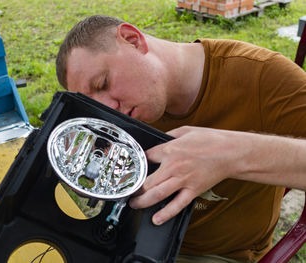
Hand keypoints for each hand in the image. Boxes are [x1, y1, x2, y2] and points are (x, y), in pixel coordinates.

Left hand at [129, 126, 245, 224]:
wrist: (231, 152)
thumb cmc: (210, 140)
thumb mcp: (185, 130)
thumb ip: (169, 136)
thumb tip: (159, 139)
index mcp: (169, 150)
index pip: (145, 158)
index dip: (138, 163)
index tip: (134, 168)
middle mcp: (173, 166)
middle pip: (147, 181)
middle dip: (134, 188)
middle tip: (128, 191)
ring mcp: (183, 180)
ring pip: (157, 194)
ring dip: (142, 202)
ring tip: (134, 204)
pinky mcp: (193, 190)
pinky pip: (177, 205)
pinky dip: (166, 214)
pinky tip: (156, 219)